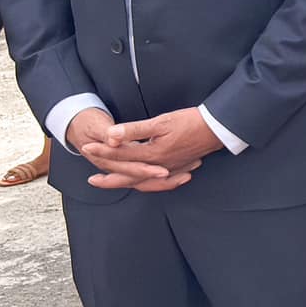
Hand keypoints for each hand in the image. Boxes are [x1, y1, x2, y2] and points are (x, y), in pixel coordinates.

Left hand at [67, 107, 191, 191]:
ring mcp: (170, 169)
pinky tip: (144, 181)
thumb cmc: (191, 122)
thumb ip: (133, 130)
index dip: (102, 151)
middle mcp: (159, 166)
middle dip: (109, 178)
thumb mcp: (160, 122)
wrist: (218, 128)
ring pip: (143, 182)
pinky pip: (158, 182)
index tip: (86, 147)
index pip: (120, 155)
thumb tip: (110, 136)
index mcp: (152, 155)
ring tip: (114, 183)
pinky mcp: (178, 168)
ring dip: (126, 183)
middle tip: (92, 180)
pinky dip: (147, 184)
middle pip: (128, 176)